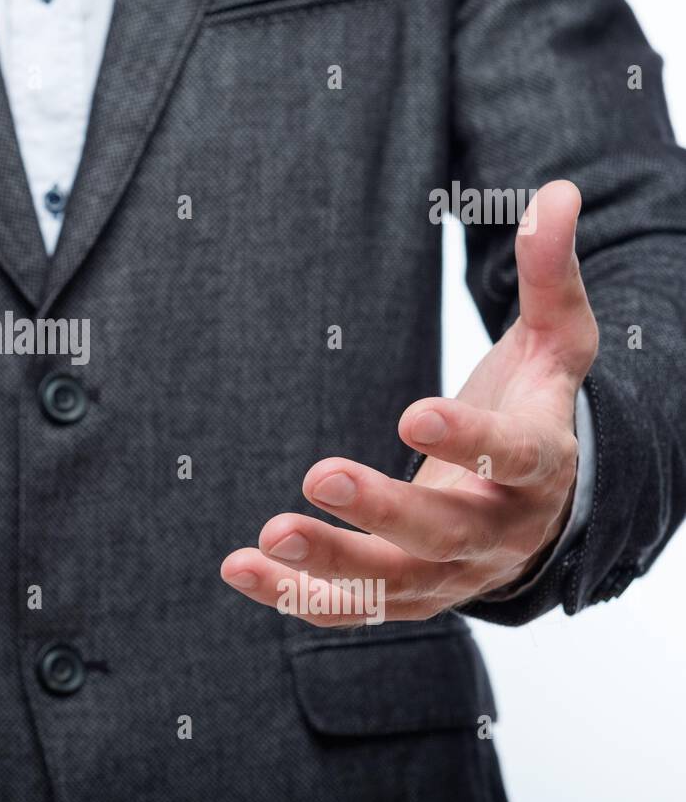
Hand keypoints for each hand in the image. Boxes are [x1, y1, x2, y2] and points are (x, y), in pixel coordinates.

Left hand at [222, 180, 597, 624]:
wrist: (548, 509)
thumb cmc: (541, 410)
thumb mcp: (557, 345)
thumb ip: (550, 276)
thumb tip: (558, 192)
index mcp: (542, 466)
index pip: (516, 458)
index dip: (471, 439)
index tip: (414, 412)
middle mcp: (501, 531)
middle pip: (446, 531)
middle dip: (384, 508)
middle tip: (318, 474)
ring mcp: (454, 574)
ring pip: (394, 583)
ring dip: (329, 567)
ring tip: (263, 541)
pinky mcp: (411, 595)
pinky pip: (355, 609)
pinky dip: (299, 598)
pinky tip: (241, 570)